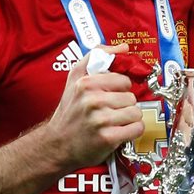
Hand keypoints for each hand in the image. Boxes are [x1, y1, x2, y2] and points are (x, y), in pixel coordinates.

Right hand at [43, 44, 145, 169]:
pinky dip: (132, 131)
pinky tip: (119, 132)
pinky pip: (137, 128)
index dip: (120, 90)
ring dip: (128, 119)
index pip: (124, 80)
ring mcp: (100, 120)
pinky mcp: (108, 138)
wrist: (56, 145)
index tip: (110, 96)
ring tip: (114, 122)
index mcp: (85, 84)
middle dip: (124, 105)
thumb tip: (123, 48)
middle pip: (131, 97)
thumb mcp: (74, 79)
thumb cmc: (69, 112)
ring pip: (136, 113)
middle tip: (109, 112)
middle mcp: (92, 100)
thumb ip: (97, 57)